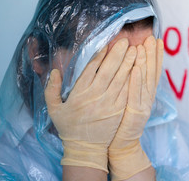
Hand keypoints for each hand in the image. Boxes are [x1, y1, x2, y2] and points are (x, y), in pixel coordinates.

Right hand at [45, 38, 135, 172]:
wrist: (86, 148)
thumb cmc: (69, 127)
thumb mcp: (54, 110)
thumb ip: (51, 90)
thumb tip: (55, 71)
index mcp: (80, 94)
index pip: (91, 69)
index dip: (99, 54)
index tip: (106, 43)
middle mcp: (96, 96)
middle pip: (109, 70)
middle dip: (117, 54)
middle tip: (124, 41)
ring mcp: (110, 103)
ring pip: (121, 79)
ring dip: (128, 63)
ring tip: (134, 49)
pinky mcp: (119, 110)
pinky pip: (127, 90)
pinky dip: (133, 78)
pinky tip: (137, 68)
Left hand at [109, 36, 163, 179]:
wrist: (122, 145)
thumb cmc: (121, 119)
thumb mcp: (128, 99)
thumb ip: (131, 83)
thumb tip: (130, 64)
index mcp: (145, 93)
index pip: (153, 71)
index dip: (156, 56)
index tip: (157, 40)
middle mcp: (147, 97)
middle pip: (152, 73)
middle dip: (152, 55)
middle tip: (152, 38)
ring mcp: (142, 105)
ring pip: (145, 81)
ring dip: (145, 63)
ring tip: (144, 47)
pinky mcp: (133, 114)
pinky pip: (135, 95)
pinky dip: (136, 81)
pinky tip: (135, 68)